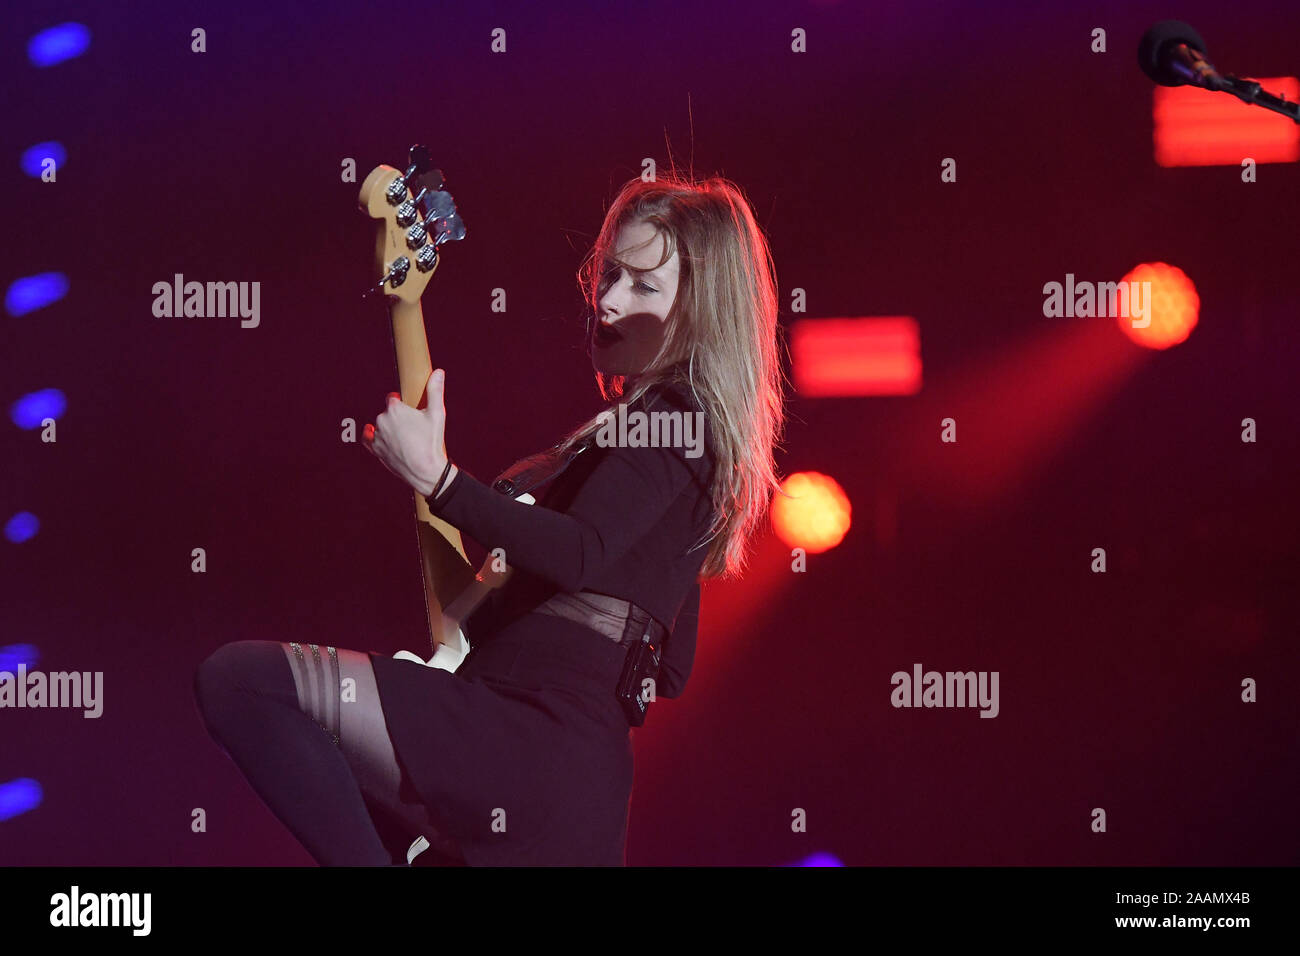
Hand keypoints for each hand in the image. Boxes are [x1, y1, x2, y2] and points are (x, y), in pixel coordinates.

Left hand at [363, 369, 450, 497]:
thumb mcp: (437, 414)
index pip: (392, 398)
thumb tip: (438, 371)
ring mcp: (377, 435)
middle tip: (412, 429)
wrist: (426, 471)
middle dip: (397, 418)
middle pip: (387, 413)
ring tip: (405, 439)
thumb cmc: (432, 441)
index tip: (410, 410)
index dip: (402, 403)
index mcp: (394, 408)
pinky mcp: (375, 449)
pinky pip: (369, 438)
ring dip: (389, 429)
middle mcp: (381, 419)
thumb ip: (435, 390)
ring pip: (380, 426)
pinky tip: (381, 437)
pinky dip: (374, 437)